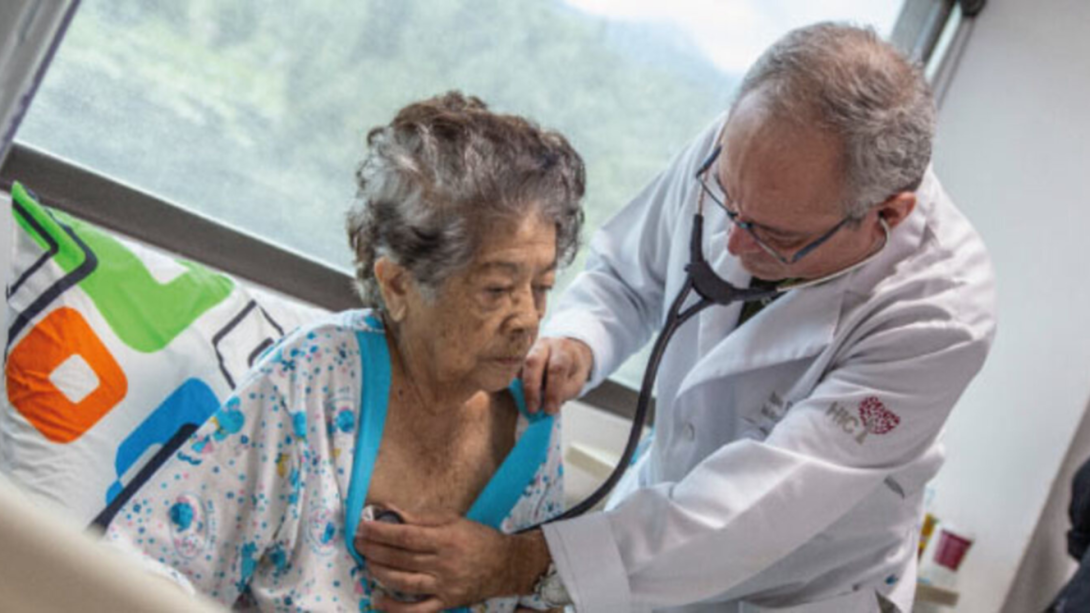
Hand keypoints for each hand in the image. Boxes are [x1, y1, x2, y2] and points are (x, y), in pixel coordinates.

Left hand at [354, 509, 550, 611]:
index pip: (406, 536)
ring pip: (404, 582)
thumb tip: (390, 511)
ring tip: (367, 563)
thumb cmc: (478, 538)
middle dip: (375, 550)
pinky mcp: (446, 603)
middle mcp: (444, 563)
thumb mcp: (453, 520)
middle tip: (358, 543)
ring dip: (380, 573)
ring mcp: (444, 586)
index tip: (364, 527)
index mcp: (446, 539)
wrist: (506, 566)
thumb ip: (420, 517)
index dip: (381, 532)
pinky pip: (416, 610)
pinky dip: (395, 607)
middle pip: (401, 558)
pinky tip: (378, 598)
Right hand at [522, 337, 593, 414]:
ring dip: (525, 389)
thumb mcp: (577, 382)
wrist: (568, 353)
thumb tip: (547, 405)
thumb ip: (564, 392)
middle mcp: (545, 345)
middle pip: (533, 362)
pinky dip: (519, 387)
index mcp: (563, 349)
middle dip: (531, 388)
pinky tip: (525, 398)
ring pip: (522, 367)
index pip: (557, 369)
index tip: (550, 410)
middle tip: (533, 409)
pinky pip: (516, 372)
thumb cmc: (572, 370)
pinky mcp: (521, 357)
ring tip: (530, 406)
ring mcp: (530, 349)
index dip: (553, 391)